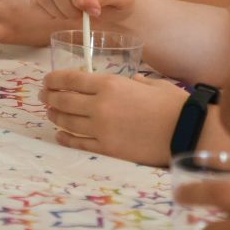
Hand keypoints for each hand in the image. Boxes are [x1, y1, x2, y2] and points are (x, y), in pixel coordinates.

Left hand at [40, 71, 186, 165]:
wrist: (186, 132)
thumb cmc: (173, 104)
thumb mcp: (150, 84)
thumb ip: (133, 81)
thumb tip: (128, 81)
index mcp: (110, 84)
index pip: (71, 79)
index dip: (55, 79)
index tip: (47, 80)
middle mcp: (100, 106)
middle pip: (64, 101)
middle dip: (49, 97)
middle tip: (43, 96)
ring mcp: (101, 130)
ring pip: (67, 122)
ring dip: (55, 116)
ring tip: (50, 114)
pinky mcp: (107, 150)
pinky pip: (79, 143)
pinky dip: (66, 138)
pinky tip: (60, 135)